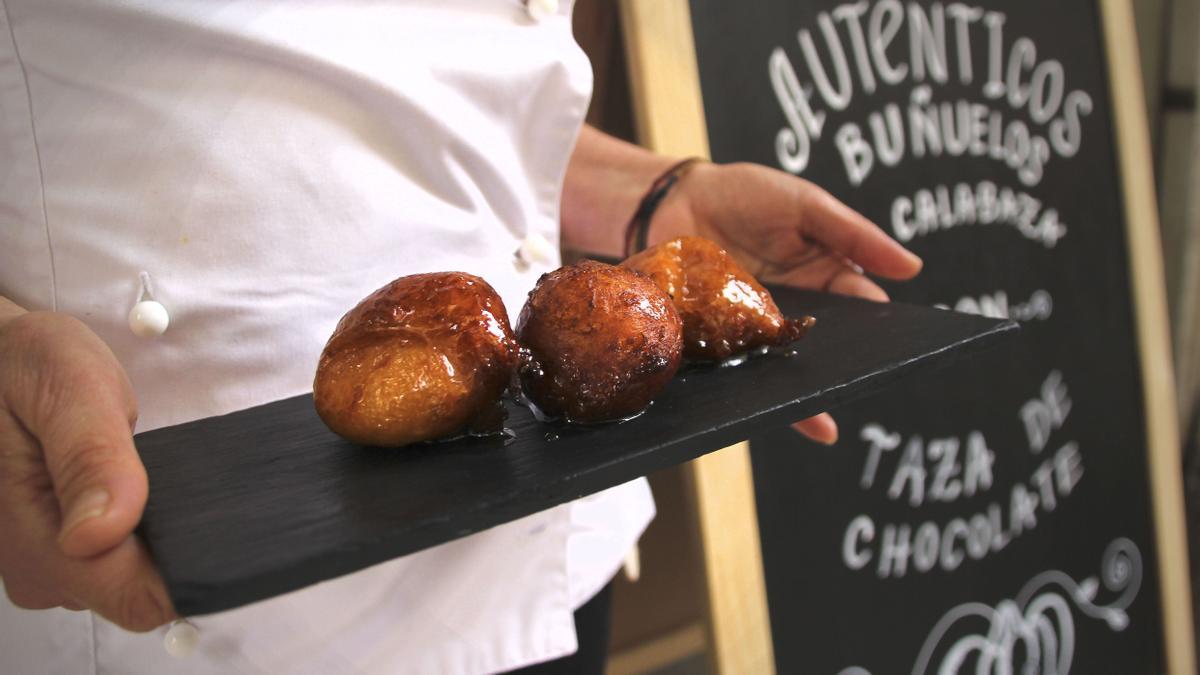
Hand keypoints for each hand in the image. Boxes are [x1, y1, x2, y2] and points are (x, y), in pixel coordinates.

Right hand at [0, 310, 174, 630]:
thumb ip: (91, 458)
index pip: (134, 598)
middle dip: (168, 544)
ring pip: (126, 578)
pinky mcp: (50, 552)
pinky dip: (134, 527)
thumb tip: (100, 531)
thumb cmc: (25, 365)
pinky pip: (112, 560)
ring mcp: (41, 565)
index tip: (217, 532)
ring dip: (149, 532)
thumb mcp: (69, 388)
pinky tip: (131, 487)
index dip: (185, 576)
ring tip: (143, 473)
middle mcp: (34, 568)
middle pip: (136, 592)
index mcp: (37, 535)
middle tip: (164, 475)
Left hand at [650, 161, 922, 443]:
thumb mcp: (806, 205)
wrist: (668, 201)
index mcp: (824, 277)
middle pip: (825, 348)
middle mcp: (794, 310)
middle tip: (852, 384)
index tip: (892, 349)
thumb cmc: (743, 195)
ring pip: (783, 368)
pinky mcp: (718, 342)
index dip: (878, 330)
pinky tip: (760, 406)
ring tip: (814, 410)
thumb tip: (913, 268)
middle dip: (840, 368)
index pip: (860, 308)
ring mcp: (754, 330)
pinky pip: (738, 371)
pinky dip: (748, 390)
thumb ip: (855, 235)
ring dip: (798, 390)